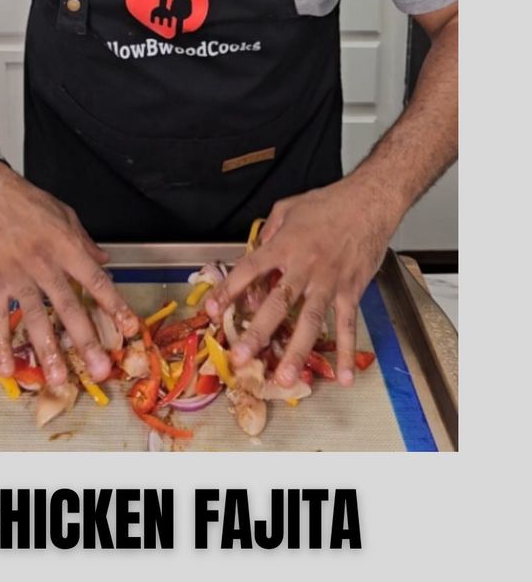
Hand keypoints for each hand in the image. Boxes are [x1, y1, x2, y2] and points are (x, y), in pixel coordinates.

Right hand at [0, 162, 139, 384]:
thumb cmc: (27, 201)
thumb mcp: (65, 215)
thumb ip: (85, 242)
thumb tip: (105, 261)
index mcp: (66, 246)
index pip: (96, 280)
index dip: (114, 306)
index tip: (129, 328)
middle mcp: (44, 264)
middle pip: (68, 307)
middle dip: (85, 341)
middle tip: (98, 369)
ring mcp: (18, 275)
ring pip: (35, 318)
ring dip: (48, 350)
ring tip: (58, 378)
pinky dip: (3, 344)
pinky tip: (10, 367)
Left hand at [205, 178, 391, 387]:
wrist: (369, 202)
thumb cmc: (328, 203)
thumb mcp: (287, 208)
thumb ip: (267, 231)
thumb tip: (254, 254)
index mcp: (284, 245)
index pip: (249, 270)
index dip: (228, 290)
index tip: (212, 311)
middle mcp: (305, 266)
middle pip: (278, 303)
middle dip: (259, 332)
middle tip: (242, 358)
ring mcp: (330, 282)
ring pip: (311, 320)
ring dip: (298, 351)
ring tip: (285, 379)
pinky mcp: (352, 291)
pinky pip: (348, 325)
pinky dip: (347, 352)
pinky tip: (343, 378)